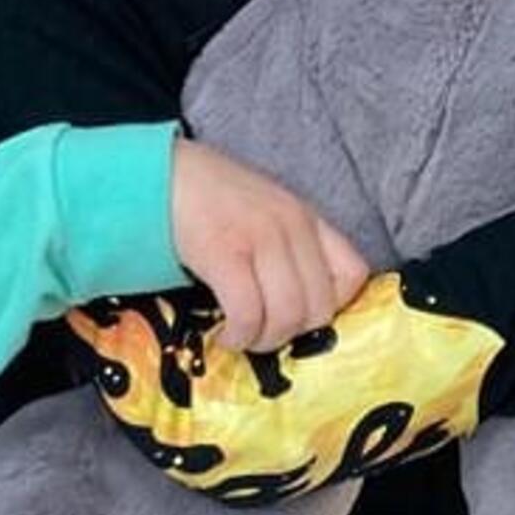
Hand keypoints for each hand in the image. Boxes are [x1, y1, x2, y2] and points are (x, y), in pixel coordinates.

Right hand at [168, 138, 367, 352]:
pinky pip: (248, 313)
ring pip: (288, 315)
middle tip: (265, 335)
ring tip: (243, 336)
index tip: (301, 319)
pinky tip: (226, 333)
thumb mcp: (268, 215)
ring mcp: (260, 237)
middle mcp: (292, 225)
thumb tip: (301, 310)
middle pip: (319, 306)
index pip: (353, 275)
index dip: (332, 308)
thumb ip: (291, 250)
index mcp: (307, 218)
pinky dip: (239, 335)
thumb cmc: (211, 202)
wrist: (161, 174)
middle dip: (292, 334)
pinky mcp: (224, 252)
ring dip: (264, 340)